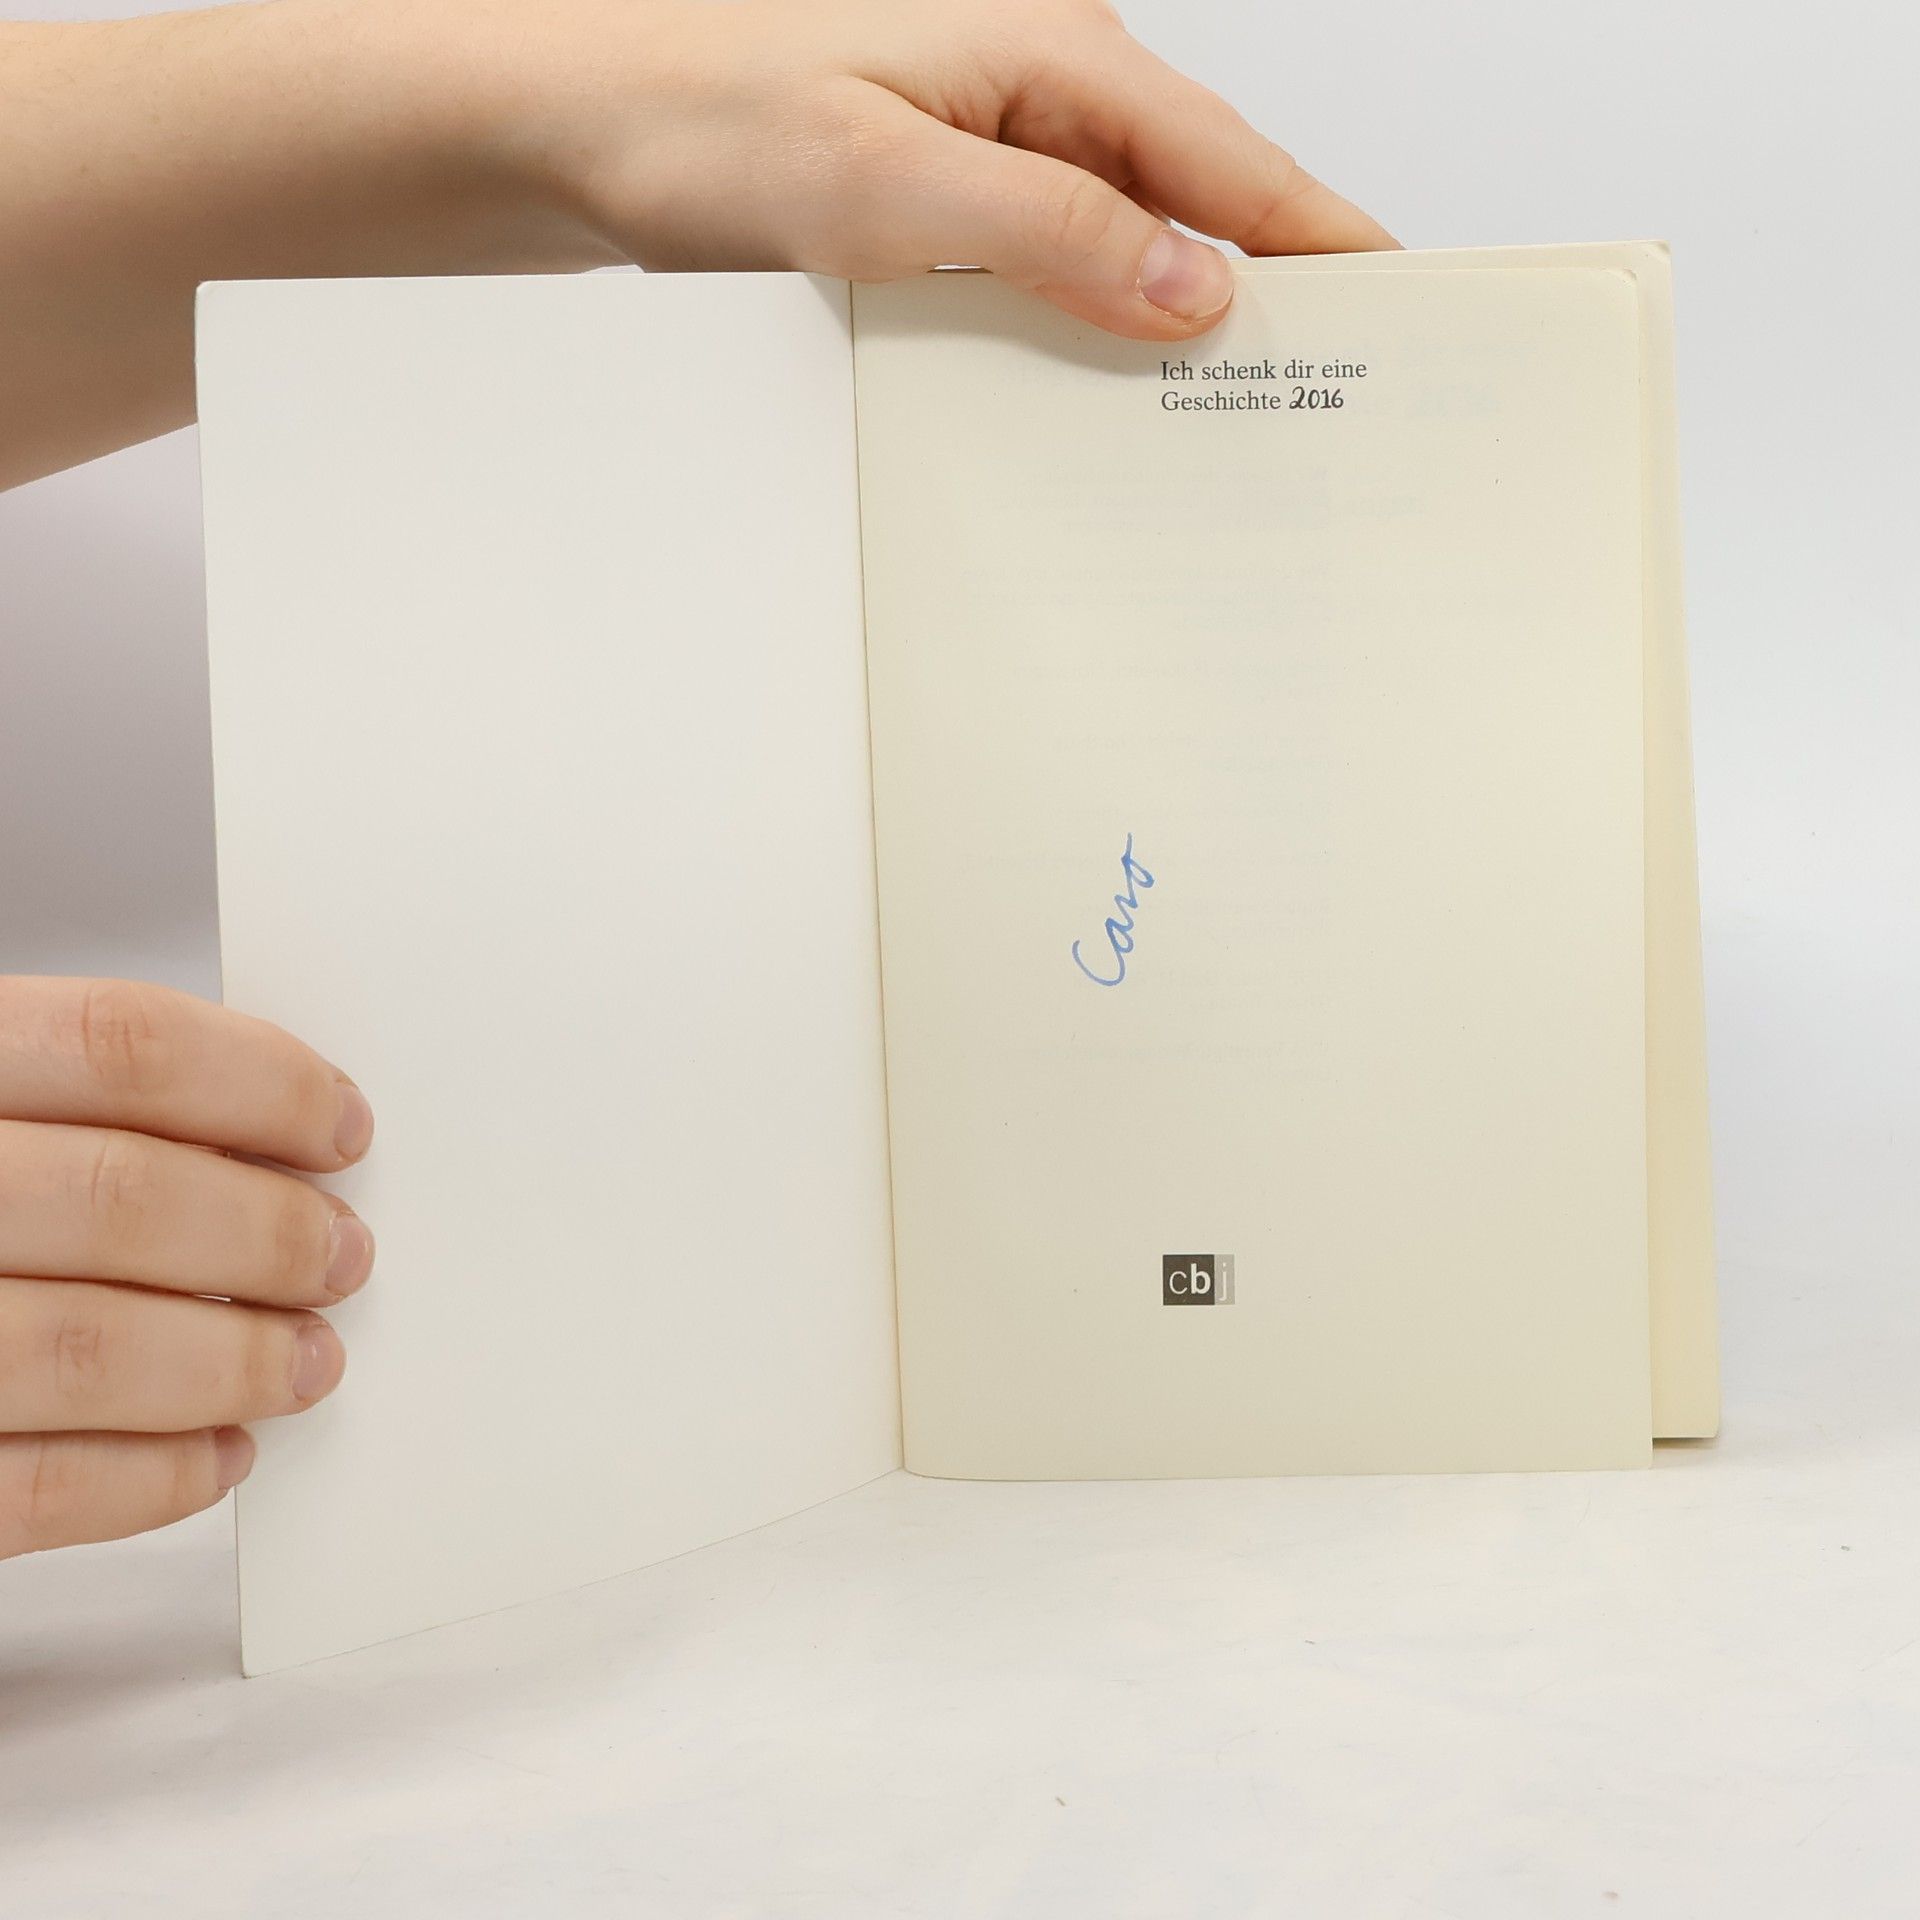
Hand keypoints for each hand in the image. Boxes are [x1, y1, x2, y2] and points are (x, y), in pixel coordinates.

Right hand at [0, 978, 372, 1556]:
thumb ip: (87, 1108)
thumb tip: (269, 1144)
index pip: (120, 1044)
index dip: (262, 1084)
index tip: (342, 1129)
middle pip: (125, 1195)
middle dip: (268, 1234)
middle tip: (340, 1257)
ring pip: (90, 1346)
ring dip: (235, 1361)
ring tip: (305, 1362)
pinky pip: (35, 1486)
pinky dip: (153, 1476)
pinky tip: (217, 1453)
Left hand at [478, 0, 1394, 338]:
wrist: (561, 123)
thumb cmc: (689, 118)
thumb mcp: (881, 185)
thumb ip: (1048, 229)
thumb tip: (1192, 288)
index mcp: (1045, 53)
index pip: (1224, 159)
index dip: (1318, 237)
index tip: (1402, 309)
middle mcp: (1030, 89)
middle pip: (1190, 198)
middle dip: (1263, 292)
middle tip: (1332, 398)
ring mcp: (985, 142)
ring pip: (1121, 239)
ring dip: (1169, 321)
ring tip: (1231, 422)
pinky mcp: (938, 196)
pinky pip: (1048, 264)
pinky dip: (1085, 325)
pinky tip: (1097, 392)